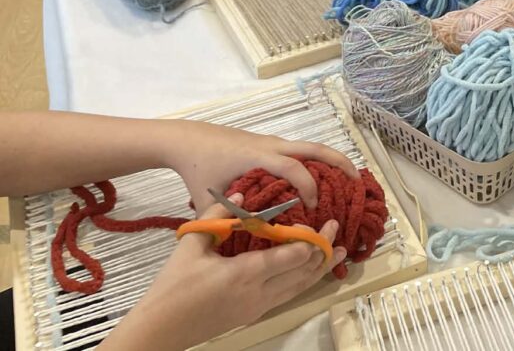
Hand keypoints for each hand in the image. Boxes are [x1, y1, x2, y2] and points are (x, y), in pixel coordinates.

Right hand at [101, 194, 344, 349]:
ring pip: (300, 288)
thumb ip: (217, 216)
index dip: (312, 240)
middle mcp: (258, 293)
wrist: (160, 329)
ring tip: (340, 253)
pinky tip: (312, 272)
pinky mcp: (254, 315)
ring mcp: (258, 307)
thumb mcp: (191, 244)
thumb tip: (244, 197)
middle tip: (338, 230)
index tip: (323, 223)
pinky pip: (289, 296)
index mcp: (244, 273)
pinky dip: (305, 281)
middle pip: (303, 273)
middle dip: (324, 251)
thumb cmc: (173, 286)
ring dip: (321, 269)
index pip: (291, 257)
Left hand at [158, 120, 359, 211]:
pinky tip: (320, 178)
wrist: (187, 140)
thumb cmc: (199, 169)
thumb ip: (229, 219)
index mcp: (260, 158)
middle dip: (339, 162)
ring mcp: (273, 143)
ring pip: (311, 146)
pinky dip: (315, 161)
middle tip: (356, 181)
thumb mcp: (210, 201)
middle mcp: (273, 146)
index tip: (313, 209)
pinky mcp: (270, 144)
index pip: (294, 169)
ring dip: (331, 160)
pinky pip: (300, 150)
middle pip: (315, 148)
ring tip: (347, 180)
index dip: (308, 187)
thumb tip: (252, 240)